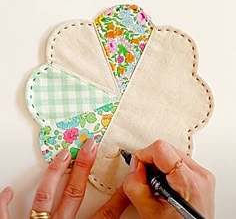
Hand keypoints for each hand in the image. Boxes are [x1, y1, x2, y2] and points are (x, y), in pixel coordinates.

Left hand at [0, 139, 129, 218]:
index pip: (105, 215)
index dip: (118, 197)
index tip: (126, 182)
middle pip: (75, 194)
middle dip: (84, 168)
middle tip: (90, 147)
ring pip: (45, 198)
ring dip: (54, 174)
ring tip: (61, 155)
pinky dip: (5, 205)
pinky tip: (8, 191)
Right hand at [123, 140, 214, 218]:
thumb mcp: (149, 212)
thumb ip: (135, 185)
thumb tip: (134, 165)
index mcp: (189, 182)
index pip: (161, 149)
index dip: (144, 155)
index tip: (138, 168)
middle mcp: (200, 174)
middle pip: (166, 148)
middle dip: (150, 160)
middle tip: (146, 179)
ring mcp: (202, 174)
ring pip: (171, 152)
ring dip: (157, 164)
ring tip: (156, 184)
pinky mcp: (200, 175)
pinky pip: (176, 159)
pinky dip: (165, 167)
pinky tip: (164, 183)